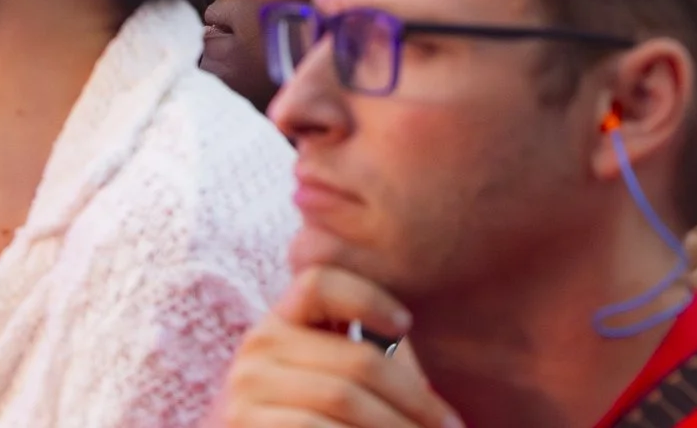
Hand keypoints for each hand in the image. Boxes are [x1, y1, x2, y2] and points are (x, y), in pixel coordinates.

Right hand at [221, 266, 458, 427]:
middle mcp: (257, 348)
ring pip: (343, 400)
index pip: (319, 282)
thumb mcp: (332, 374)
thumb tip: (432, 372)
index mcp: (281, 320)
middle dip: (415, 399)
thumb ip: (367, 355)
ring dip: (396, 426)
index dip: (367, 297)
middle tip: (452, 426)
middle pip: (355, 359)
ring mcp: (245, 393)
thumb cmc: (311, 416)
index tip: (406, 324)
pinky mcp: (244, 427)